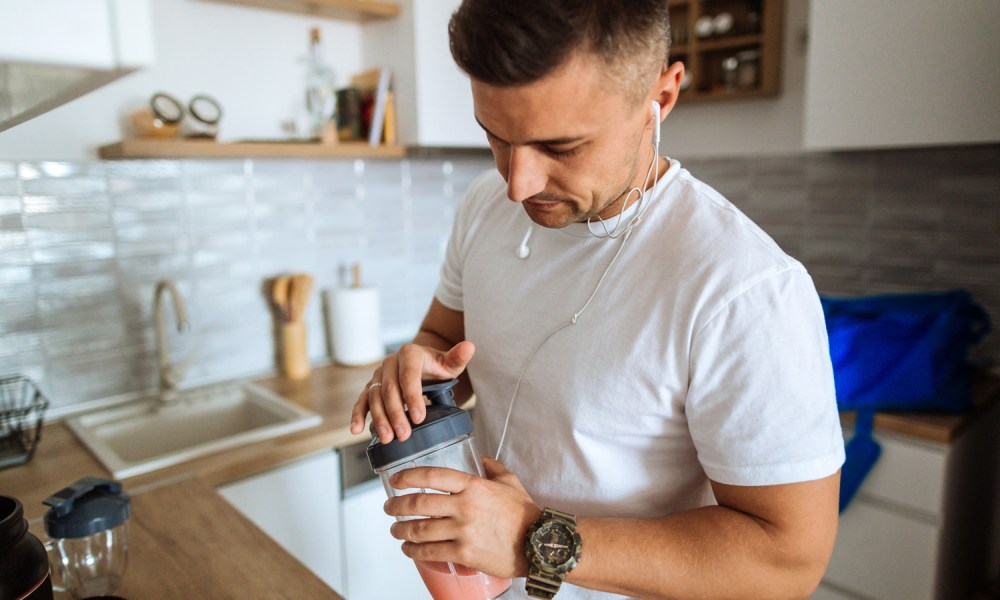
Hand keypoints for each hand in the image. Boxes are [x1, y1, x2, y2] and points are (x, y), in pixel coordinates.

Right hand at [350, 341, 474, 442]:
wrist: (423, 365)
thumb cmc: (438, 366)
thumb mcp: (450, 363)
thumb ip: (458, 357)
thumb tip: (469, 347)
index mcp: (409, 354)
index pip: (409, 375)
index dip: (413, 396)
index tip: (420, 417)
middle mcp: (390, 363)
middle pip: (390, 389)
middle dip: (396, 414)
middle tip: (404, 434)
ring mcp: (379, 375)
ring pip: (375, 397)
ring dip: (379, 419)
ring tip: (388, 438)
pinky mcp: (372, 387)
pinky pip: (362, 400)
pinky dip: (358, 415)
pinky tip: (356, 430)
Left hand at [384, 456, 541, 578]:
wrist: (539, 544)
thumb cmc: (525, 514)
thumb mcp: (510, 482)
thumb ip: (492, 467)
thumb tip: (481, 458)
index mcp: (473, 486)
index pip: (432, 475)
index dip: (409, 476)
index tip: (396, 480)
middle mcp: (465, 506)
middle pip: (419, 503)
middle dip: (397, 506)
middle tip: (390, 508)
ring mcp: (463, 531)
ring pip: (419, 529)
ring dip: (401, 530)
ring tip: (395, 530)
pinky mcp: (464, 554)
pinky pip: (429, 552)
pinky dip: (413, 551)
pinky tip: (408, 549)